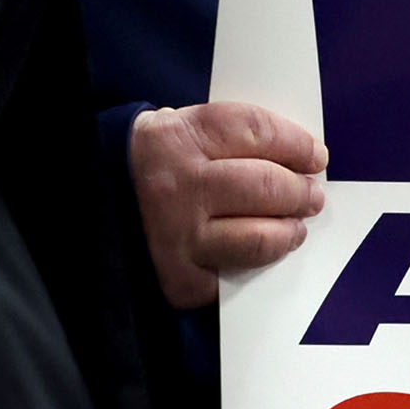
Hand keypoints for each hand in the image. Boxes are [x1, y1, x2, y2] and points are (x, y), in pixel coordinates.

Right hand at [131, 102, 327, 309]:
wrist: (94, 203)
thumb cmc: (155, 165)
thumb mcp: (183, 131)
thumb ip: (234, 139)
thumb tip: (298, 158)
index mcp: (180, 137)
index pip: (257, 132)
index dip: (296, 144)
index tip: (315, 156)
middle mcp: (178, 185)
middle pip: (265, 185)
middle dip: (300, 192)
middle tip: (311, 195)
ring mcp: (178, 235)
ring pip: (259, 237)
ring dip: (288, 231)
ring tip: (294, 226)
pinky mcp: (180, 277)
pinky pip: (238, 274)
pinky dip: (257, 264)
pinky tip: (260, 251)